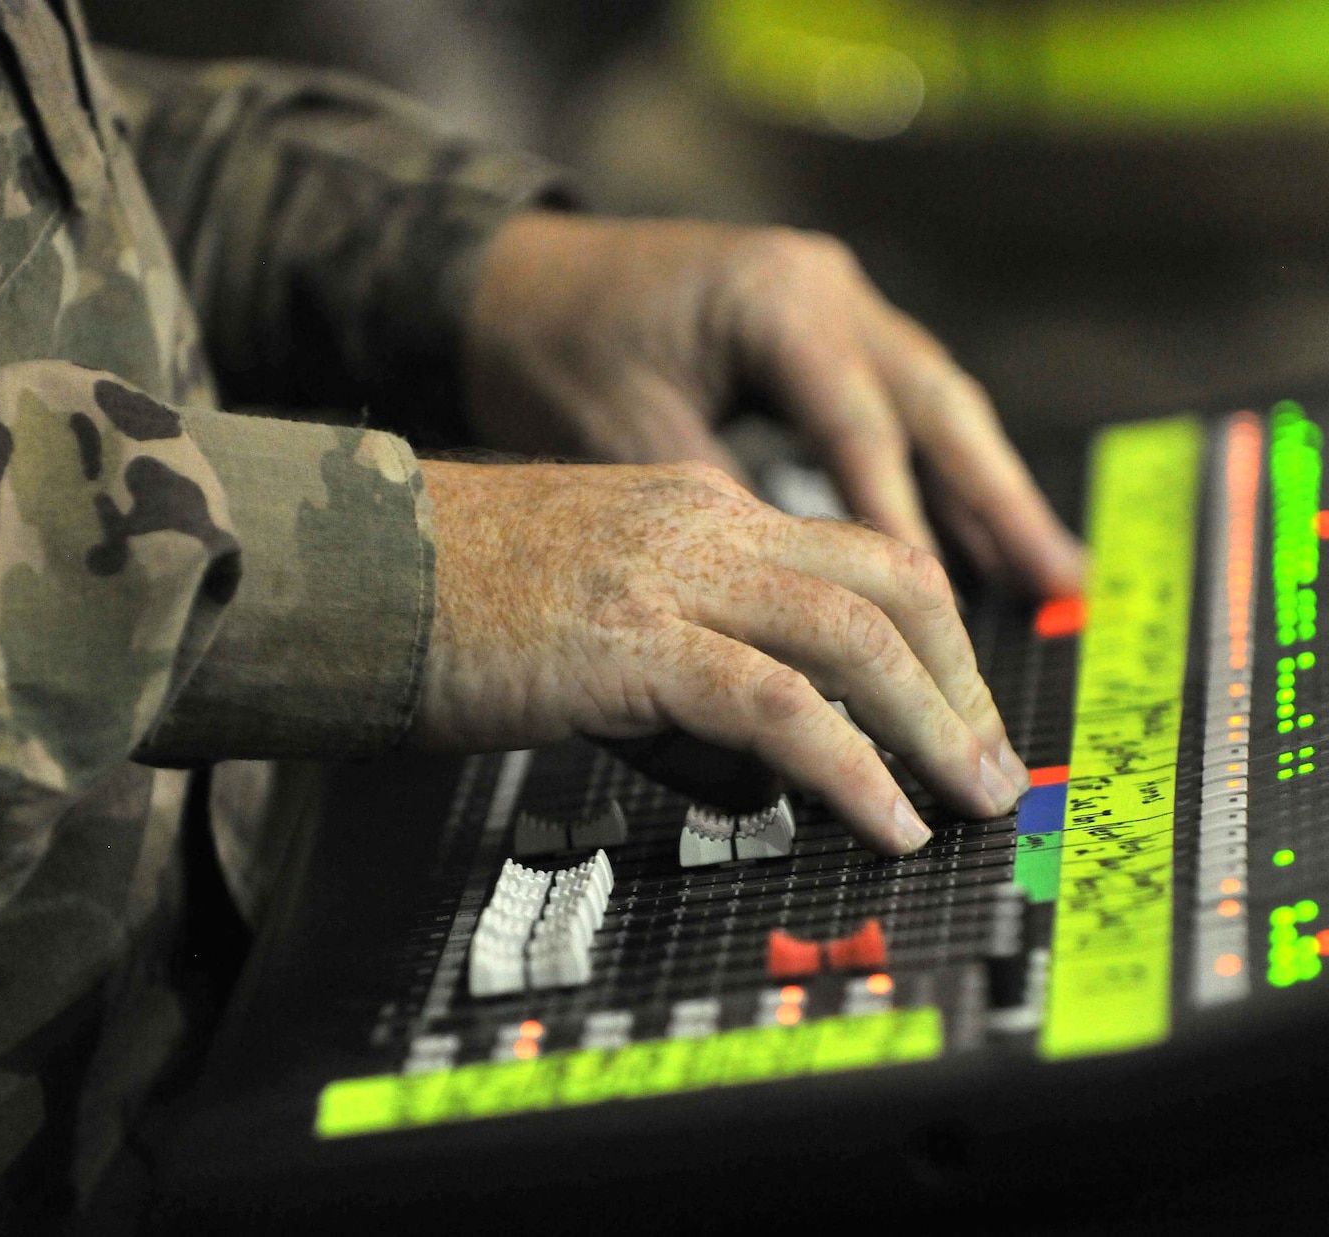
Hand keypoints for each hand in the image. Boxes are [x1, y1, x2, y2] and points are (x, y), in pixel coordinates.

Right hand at [409, 459, 1031, 853]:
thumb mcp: (597, 622)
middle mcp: (704, 524)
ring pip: (855, 636)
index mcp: (700, 508)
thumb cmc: (448, 607)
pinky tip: (883, 820)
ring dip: (932, 726)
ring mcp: (671, 573)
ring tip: (971, 800)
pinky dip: (848, 767)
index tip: (961, 716)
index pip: (860, 560)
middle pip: (888, 582)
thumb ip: (690, 678)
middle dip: (962, 679)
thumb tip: (768, 771)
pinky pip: (776, 705)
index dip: (933, 641)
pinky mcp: (630, 640)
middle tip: (992, 767)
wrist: (336, 574)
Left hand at [463, 213, 1083, 597]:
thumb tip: (794, 620)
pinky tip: (971, 539)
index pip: (864, 428)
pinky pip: (902, 408)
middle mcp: (826, 288)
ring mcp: (835, 300)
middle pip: (938, 406)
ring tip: (1050, 576)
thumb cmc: (551, 347)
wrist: (503, 278)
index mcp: (779, 299)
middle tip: (1063, 585)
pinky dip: (939, 475)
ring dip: (989, 491)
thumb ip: (718, 515)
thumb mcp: (624, 434)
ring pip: (937, 404)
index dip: (909, 525)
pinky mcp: (826, 329)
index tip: (946, 616)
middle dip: (1002, 502)